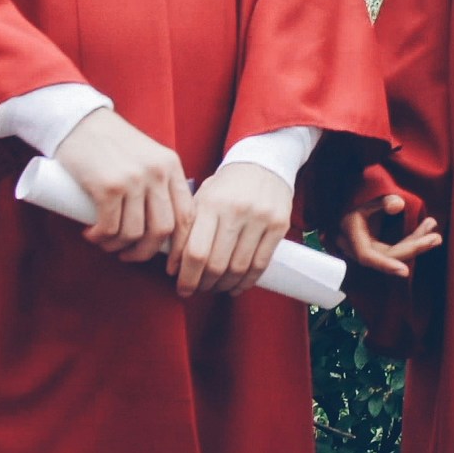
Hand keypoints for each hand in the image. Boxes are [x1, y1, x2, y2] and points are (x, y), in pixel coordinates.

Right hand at [53, 107, 194, 263]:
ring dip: (118, 246)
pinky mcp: (108, 186)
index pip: (187, 215)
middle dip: (145, 252)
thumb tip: (163, 228)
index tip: (169, 263)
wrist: (79, 121)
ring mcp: (133, 179)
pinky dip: (100, 238)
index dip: (181, 246)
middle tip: (128, 255)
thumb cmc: (111, 144)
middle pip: (163, 230)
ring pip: (134, 233)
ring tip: (105, 243)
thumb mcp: (146, 157)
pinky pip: (110, 227)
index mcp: (171, 166)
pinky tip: (93, 235)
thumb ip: (158, 182)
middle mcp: (157, 173)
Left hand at [174, 158, 295, 296]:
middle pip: (216, 264)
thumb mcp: (202, 197)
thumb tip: (174, 266)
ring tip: (216, 286)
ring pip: (239, 268)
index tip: (182, 288)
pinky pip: (261, 264)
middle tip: (198, 289)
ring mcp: (260, 218)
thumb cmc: (226, 186)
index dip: (187, 276)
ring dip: (224, 285)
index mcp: (211, 203)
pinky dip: (247, 281)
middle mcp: (236, 210)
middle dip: (203, 284)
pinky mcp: (279, 225)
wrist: (263, 163)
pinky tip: (236, 285)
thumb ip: (188, 228)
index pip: (195, 251)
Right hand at [345, 190, 442, 276]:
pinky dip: (411, 242)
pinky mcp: (377, 249)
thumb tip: (399, 205)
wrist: (348, 204)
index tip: (405, 272)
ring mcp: (368, 250)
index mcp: (351, 236)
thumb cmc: (355, 200)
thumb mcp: (365, 198)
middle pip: (388, 255)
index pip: (367, 257)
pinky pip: (396, 250)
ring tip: (436, 236)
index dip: (385, 265)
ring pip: (395, 253)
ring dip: (416, 244)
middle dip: (413, 247)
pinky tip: (429, 235)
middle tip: (436, 238)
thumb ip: (382, 201)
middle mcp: (358, 248)